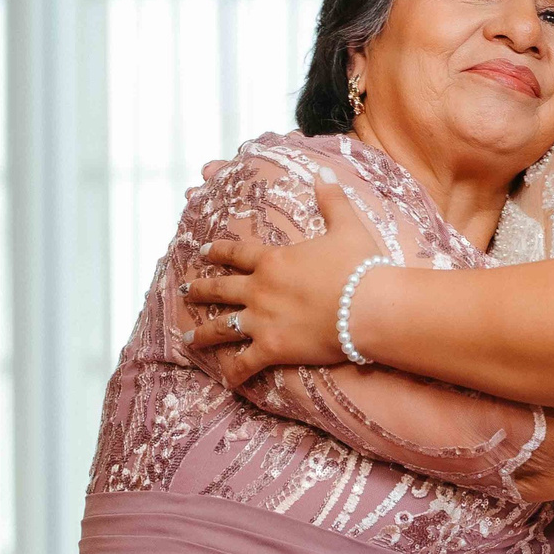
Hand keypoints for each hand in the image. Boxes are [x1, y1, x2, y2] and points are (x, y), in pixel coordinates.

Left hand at [182, 173, 379, 384]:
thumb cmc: (360, 266)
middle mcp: (260, 289)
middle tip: (185, 290)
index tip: (202, 251)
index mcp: (274, 260)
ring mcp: (261, 320)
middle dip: (200, 288)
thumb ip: (331, 200)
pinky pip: (245, 363)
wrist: (369, 306)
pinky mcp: (272, 348)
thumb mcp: (346, 226)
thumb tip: (323, 173)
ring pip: (221, 327)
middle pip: (220, 289)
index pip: (237, 254)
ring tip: (187, 338)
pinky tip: (225, 380)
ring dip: (202, 333)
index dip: (218, 251)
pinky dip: (234, 373)